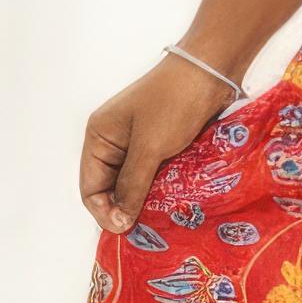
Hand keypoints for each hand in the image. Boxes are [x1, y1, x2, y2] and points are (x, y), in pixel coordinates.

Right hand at [79, 54, 231, 234]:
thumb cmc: (174, 103)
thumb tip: (119, 222)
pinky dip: (162, 189)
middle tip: (146, 232)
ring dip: (146, 201)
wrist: (211, 69)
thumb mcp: (149, 147)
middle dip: (126, 209)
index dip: (104, 212)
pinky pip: (155, 175)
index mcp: (99, 137)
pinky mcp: (163, 144)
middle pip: (112, 189)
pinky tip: (173, 204)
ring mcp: (139, 142)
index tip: (126, 230)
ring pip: (136, 184)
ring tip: (160, 222)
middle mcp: (115, 141)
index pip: (90, 188)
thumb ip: (132, 186)